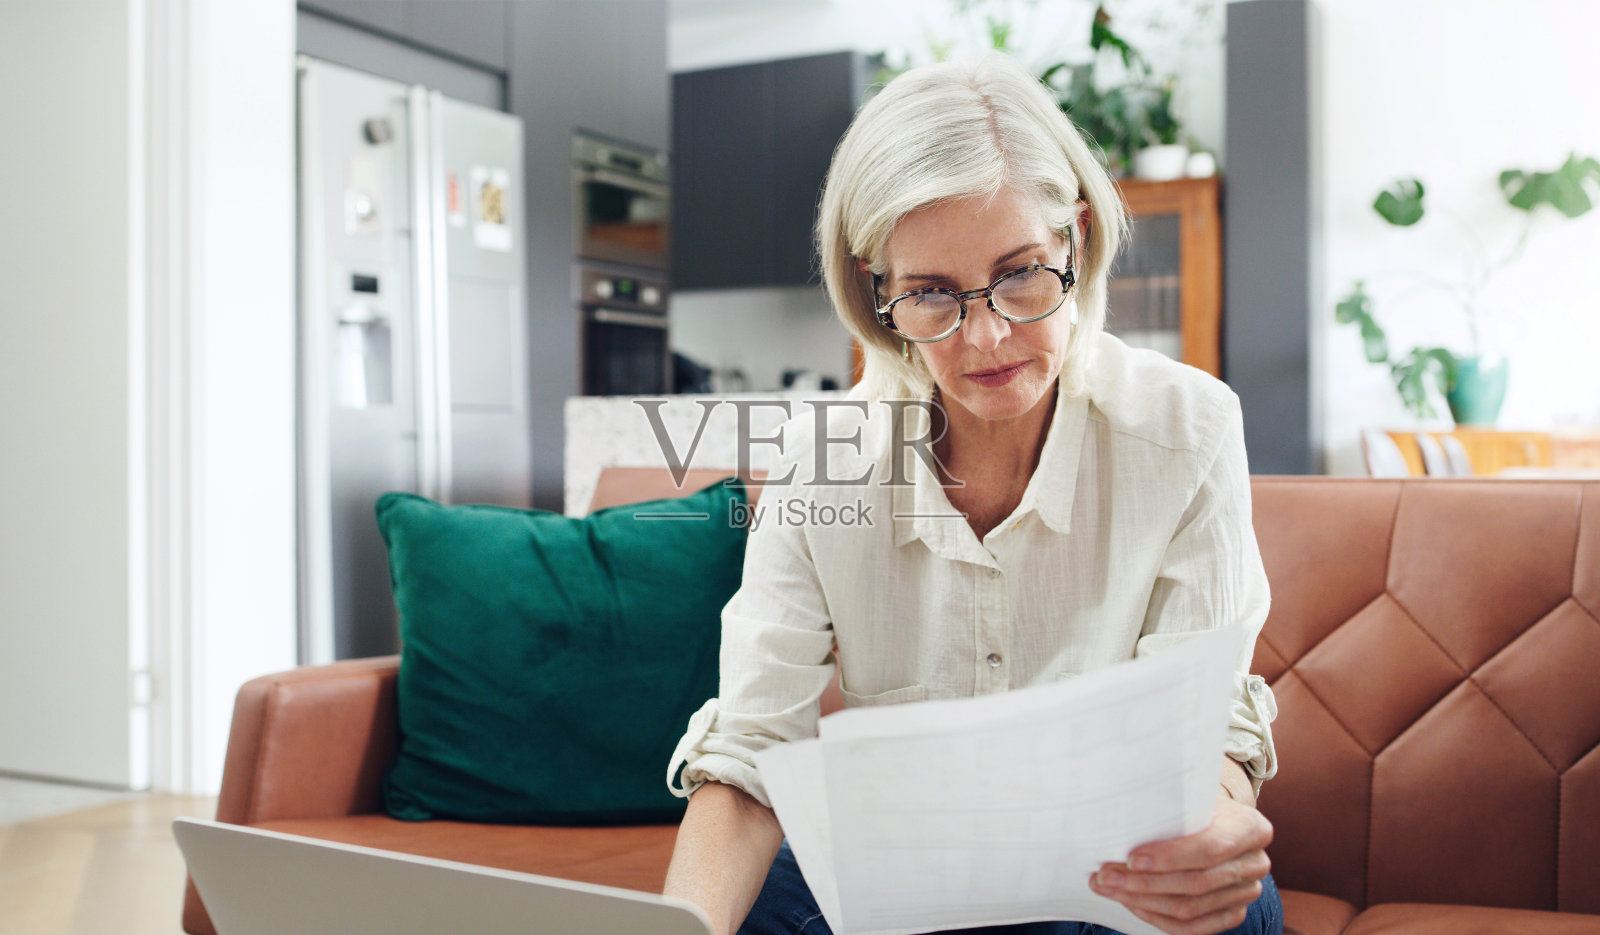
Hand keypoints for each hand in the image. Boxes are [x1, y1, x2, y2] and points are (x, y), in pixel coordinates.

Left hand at [1088, 789, 1272, 934]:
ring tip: (1108, 887)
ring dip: (1143, 901)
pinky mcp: (1233, 913)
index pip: (1210, 848)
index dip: (1169, 857)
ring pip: (1191, 909)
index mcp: (1250, 827)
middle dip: (1145, 882)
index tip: (1131, 859)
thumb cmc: (1196, 804)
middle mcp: (1255, 863)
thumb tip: (1118, 809)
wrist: (1217, 821)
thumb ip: (1167, 801)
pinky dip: (1158, 918)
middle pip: (1197, 883)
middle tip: (1105, 875)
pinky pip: (1193, 927)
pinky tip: (1132, 904)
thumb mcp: (1189, 794)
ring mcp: (1246, 892)